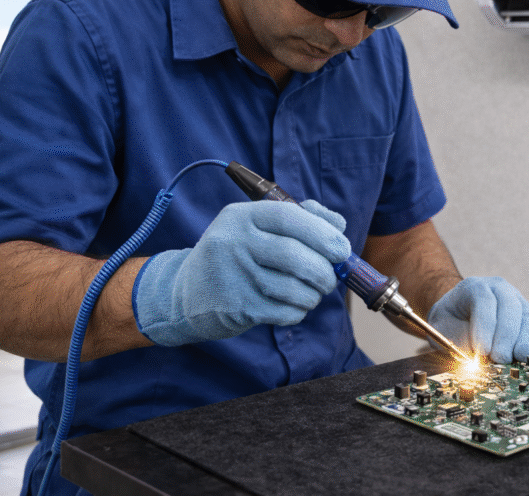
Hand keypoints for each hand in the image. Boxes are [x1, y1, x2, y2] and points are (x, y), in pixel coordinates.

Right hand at [133, 200, 348, 346]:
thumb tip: (339, 225)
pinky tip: (293, 306)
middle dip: (324, 270)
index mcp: (242, 216)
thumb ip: (301, 218)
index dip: (322, 233)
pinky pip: (284, 311)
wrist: (187, 295)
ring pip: (292, 288)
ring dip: (313, 294)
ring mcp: (233, 276)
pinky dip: (298, 311)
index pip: (288, 217)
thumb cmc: (238, 256)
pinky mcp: (236, 307)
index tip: (341, 249)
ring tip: (313, 293)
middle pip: (293, 255)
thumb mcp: (258, 227)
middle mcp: (233, 243)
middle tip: (331, 278)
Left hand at [427, 277, 528, 362]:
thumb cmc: (452, 325)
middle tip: (500, 359)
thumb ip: (450, 340)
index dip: (485, 326)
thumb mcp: (441, 330)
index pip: (484, 300)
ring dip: (525, 342)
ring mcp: (521, 303)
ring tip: (516, 361)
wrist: (461, 319)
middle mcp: (502, 291)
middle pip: (511, 307)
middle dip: (506, 336)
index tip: (482, 350)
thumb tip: (470, 360)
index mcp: (475, 287)